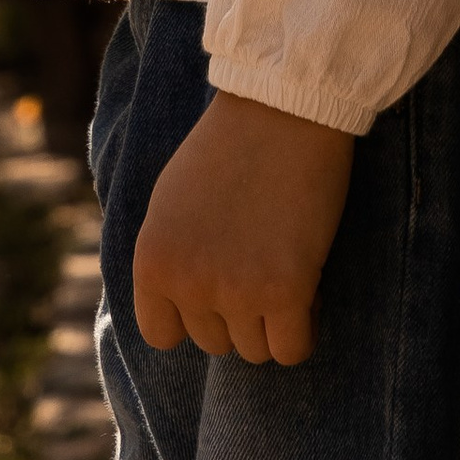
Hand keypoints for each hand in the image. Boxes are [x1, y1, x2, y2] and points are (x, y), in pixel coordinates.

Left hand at [132, 91, 354, 365]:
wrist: (282, 108)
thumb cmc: (230, 146)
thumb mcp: (171, 203)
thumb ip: (170, 258)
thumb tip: (178, 312)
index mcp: (152, 260)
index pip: (162, 335)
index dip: (193, 313)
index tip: (217, 281)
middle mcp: (188, 282)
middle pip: (215, 342)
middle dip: (237, 309)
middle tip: (257, 256)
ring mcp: (236, 290)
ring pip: (255, 350)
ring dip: (272, 317)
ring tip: (282, 261)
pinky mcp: (285, 291)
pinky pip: (292, 350)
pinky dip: (302, 329)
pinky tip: (308, 288)